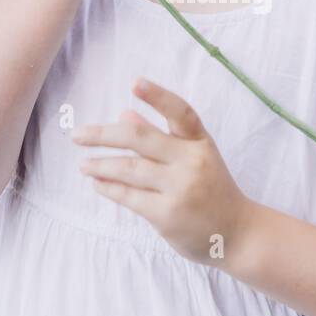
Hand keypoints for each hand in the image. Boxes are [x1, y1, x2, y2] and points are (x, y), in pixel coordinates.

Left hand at [72, 78, 256, 268]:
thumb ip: (162, 137)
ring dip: (100, 165)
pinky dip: (109, 188)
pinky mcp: (167, 214)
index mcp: (200, 142)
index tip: (135, 82)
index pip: (181, 112)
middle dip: (103, 135)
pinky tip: (97, 183)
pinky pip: (129, 196)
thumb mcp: (195, 158)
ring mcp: (180, 188)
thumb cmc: (212, 190)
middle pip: (140, 138)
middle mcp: (192, 161)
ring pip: (128, 169)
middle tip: (77, 135)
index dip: (158, 96)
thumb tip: (124, 115)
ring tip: (84, 165)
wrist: (238, 233)